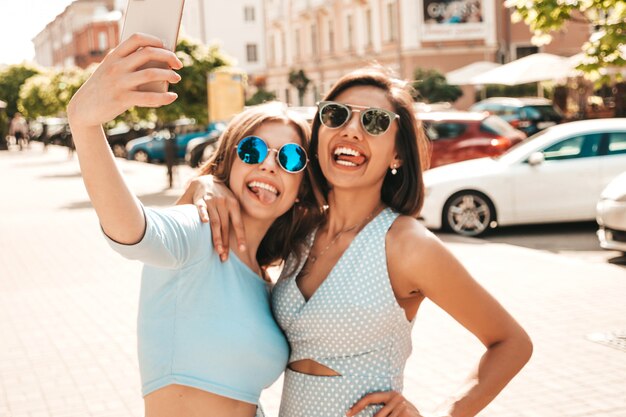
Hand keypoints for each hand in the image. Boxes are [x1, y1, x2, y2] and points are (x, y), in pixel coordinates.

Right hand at [67, 33, 182, 128]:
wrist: (83, 108)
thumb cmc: (103, 87)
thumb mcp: (110, 69)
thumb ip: (127, 63)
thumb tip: (159, 62)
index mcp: (114, 56)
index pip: (136, 39)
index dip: (154, 40)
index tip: (165, 46)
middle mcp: (116, 66)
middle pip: (148, 53)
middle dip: (169, 57)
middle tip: (178, 64)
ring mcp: (119, 82)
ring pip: (151, 74)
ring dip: (169, 75)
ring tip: (177, 78)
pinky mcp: (122, 99)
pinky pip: (149, 98)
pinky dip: (165, 97)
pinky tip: (173, 97)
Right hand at [190, 176, 246, 259]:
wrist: (206, 179)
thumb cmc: (221, 196)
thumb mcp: (231, 202)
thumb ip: (234, 217)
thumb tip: (242, 236)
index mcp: (234, 204)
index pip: (238, 223)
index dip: (241, 237)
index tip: (243, 249)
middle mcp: (224, 202)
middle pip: (226, 226)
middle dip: (226, 243)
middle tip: (224, 257)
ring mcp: (212, 201)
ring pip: (215, 221)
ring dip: (217, 237)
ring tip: (218, 250)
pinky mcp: (199, 200)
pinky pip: (201, 208)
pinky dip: (203, 214)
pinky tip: (204, 223)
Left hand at [347, 392, 421, 416]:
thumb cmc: (405, 415)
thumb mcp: (394, 407)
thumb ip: (383, 407)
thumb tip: (358, 410)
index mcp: (390, 394)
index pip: (370, 397)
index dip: (358, 406)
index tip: (348, 413)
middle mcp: (396, 397)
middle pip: (377, 415)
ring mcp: (401, 406)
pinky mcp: (405, 413)